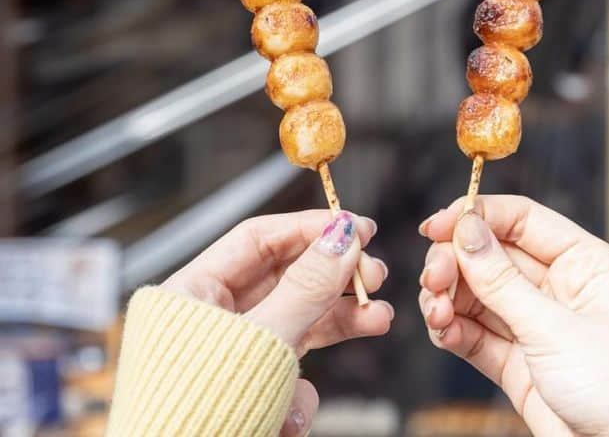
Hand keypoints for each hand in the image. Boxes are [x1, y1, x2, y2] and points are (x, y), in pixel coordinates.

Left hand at [164, 210, 392, 436]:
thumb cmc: (195, 416)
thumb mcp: (260, 342)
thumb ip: (306, 288)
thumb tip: (343, 237)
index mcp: (194, 293)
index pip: (259, 239)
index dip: (310, 228)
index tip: (358, 228)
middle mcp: (214, 318)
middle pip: (287, 277)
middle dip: (336, 277)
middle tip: (375, 275)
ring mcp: (236, 353)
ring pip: (299, 321)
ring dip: (342, 320)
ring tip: (379, 318)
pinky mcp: (252, 387)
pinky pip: (291, 370)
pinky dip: (305, 388)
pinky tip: (296, 412)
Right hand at [418, 195, 608, 436]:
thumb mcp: (556, 327)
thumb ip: (503, 281)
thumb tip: (466, 229)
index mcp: (585, 263)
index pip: (523, 220)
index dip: (478, 216)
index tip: (436, 226)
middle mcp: (562, 289)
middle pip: (496, 256)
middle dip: (458, 262)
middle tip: (433, 278)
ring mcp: (541, 328)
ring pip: (482, 297)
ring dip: (451, 298)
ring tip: (435, 310)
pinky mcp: (523, 366)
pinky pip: (479, 336)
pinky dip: (455, 330)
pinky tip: (442, 330)